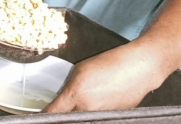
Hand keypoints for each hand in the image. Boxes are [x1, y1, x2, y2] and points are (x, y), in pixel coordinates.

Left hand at [42, 43, 165, 111]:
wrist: (141, 68)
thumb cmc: (112, 63)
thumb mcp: (82, 69)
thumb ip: (68, 87)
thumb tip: (61, 100)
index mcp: (76, 94)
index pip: (53, 113)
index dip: (43, 117)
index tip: (39, 117)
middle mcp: (88, 109)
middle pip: (68, 119)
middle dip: (64, 115)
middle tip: (63, 108)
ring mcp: (102, 117)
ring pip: (83, 119)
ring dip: (80, 112)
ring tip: (90, 99)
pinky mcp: (114, 119)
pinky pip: (99, 119)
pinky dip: (95, 112)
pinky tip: (102, 101)